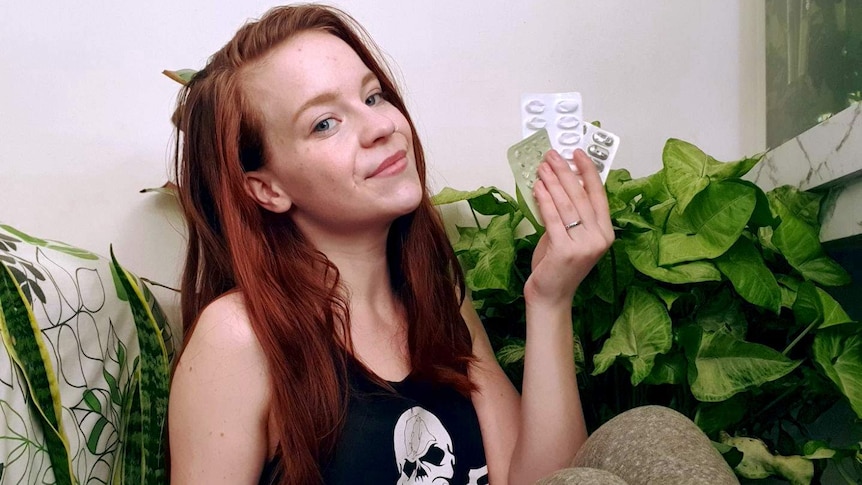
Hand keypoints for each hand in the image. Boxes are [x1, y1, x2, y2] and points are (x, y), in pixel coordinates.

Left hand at [524, 149, 614, 306]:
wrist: (552, 297)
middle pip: (581, 196)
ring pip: (566, 204)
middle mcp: (599, 238)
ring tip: (542, 167)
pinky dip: (544, 199)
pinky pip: (553, 218)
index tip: (577, 153)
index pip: (598, 195)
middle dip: (565, 171)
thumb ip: (569, 215)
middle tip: (552, 155)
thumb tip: (558, 183)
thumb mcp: (569, 236)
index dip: (588, 171)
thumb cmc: (558, 267)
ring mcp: (584, 245)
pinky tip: (537, 187)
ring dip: (552, 181)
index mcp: (605, 233)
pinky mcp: (565, 250)